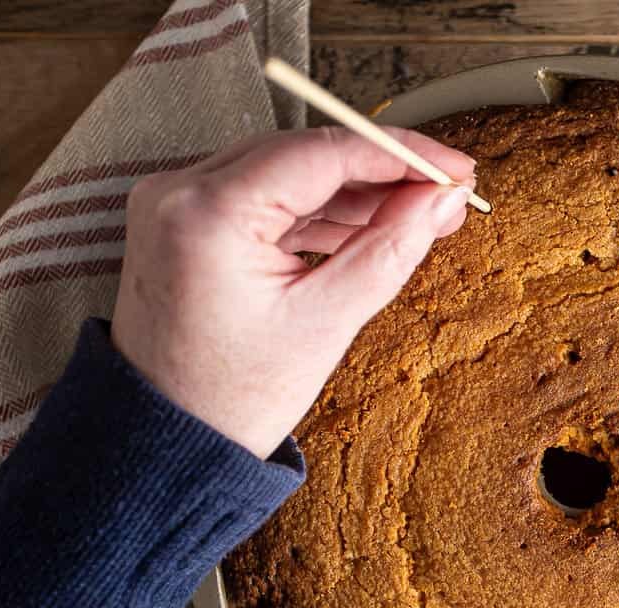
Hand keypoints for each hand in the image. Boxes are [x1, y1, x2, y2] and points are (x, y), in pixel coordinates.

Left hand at [110, 126, 474, 456]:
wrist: (165, 443)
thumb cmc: (232, 399)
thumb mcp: (326, 323)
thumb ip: (391, 248)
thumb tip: (442, 199)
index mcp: (208, 213)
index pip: (321, 152)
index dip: (399, 153)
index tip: (453, 167)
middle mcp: (178, 191)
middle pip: (302, 154)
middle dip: (380, 172)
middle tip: (445, 193)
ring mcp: (173, 203)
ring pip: (285, 172)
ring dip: (353, 192)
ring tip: (418, 215)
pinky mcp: (182, 223)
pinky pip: (261, 198)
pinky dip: (315, 211)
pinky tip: (366, 228)